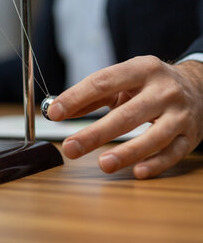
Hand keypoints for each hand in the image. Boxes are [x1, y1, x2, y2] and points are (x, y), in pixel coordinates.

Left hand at [47, 56, 202, 178]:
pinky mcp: (190, 135)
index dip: (76, 98)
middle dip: (96, 133)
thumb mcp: (122, 81)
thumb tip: (56, 110)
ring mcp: (180, 114)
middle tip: (70, 148)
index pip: (103, 82)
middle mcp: (164, 90)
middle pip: (127, 114)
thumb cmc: (149, 85)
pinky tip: (137, 172)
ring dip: (128, 152)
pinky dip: (156, 164)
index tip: (54, 113)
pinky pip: (173, 153)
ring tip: (103, 164)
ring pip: (155, 136)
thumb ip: (91, 97)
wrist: (198, 86)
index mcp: (142, 70)